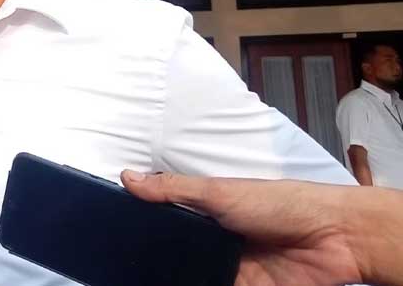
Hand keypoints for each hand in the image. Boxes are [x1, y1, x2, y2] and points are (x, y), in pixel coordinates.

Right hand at [121, 170, 363, 285]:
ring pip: (194, 274)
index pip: (169, 220)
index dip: (146, 226)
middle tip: (126, 264)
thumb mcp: (219, 191)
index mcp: (209, 210)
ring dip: (178, 274)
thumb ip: (174, 189)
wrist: (335, 238)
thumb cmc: (279, 203)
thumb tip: (127, 177)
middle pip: (178, 252)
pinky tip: (178, 284)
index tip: (117, 232)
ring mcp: (230, 267)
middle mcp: (216, 239)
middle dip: (158, 257)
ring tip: (142, 277)